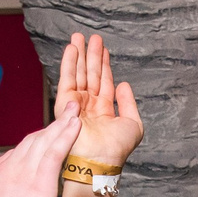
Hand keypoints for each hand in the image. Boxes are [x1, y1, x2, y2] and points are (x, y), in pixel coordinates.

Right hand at [0, 103, 82, 196]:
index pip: (17, 154)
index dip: (35, 145)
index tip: (46, 139)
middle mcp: (5, 170)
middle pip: (30, 142)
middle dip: (49, 127)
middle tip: (65, 114)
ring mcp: (21, 174)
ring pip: (43, 142)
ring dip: (61, 125)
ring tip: (74, 112)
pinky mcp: (38, 184)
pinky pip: (54, 152)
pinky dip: (65, 135)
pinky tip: (74, 125)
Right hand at [55, 32, 145, 168]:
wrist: (99, 160)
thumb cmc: (116, 148)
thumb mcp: (132, 123)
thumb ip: (128, 103)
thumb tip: (124, 85)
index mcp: (104, 110)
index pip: (104, 81)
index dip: (104, 65)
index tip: (104, 49)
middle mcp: (89, 106)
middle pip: (90, 74)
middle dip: (91, 55)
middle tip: (92, 37)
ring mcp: (76, 104)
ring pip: (78, 74)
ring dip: (79, 54)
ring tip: (79, 37)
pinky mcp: (65, 104)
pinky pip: (67, 80)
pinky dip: (69, 64)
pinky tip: (71, 49)